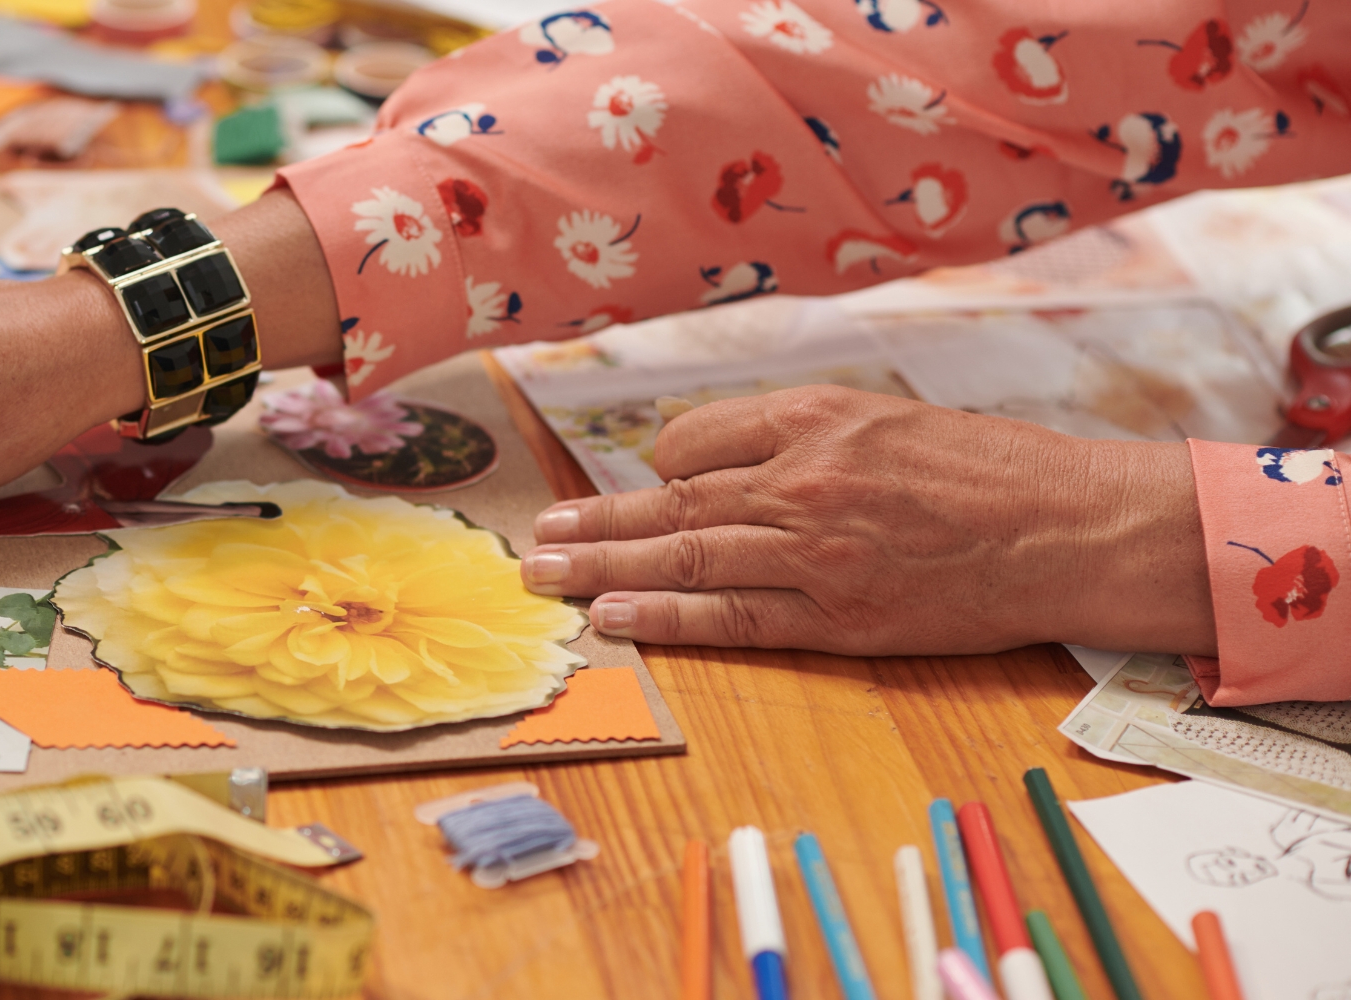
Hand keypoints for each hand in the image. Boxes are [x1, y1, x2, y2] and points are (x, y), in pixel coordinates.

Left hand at [520, 386, 1216, 655]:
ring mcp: (819, 552)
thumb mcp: (886, 418)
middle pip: (671, 505)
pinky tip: (614, 618)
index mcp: (816, 416)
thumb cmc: (986, 468)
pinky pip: (733, 618)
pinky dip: (667, 617)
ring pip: (687, 559)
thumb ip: (798, 436)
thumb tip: (709, 465)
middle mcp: (806, 478)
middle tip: (537, 539)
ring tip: (546, 578)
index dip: (658, 471)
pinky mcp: (841, 617)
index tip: (636, 492)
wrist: (1071, 528)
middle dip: (593, 524)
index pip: (692, 441)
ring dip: (604, 570)